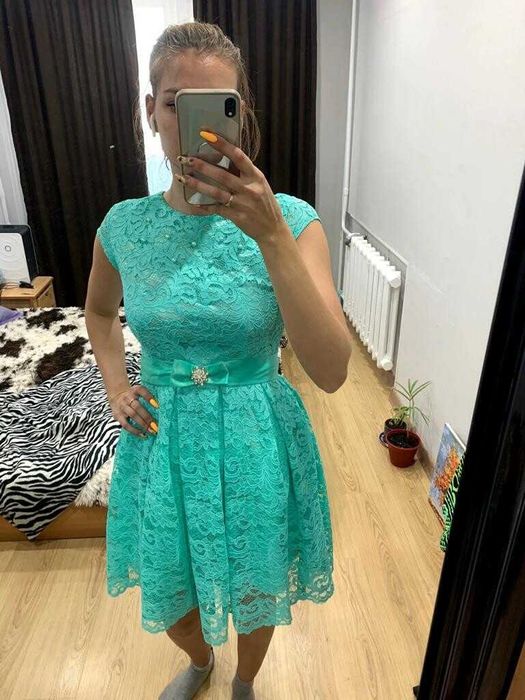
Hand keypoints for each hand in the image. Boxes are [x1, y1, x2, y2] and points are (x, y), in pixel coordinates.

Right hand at [108, 385, 158, 437]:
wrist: (116, 396)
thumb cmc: (133, 396)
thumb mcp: (139, 391)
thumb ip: (149, 396)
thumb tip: (162, 407)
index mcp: (135, 390)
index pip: (142, 391)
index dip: (149, 397)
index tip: (157, 406)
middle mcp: (128, 398)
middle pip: (137, 407)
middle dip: (147, 417)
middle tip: (156, 425)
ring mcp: (122, 407)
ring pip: (133, 415)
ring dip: (143, 424)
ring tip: (152, 431)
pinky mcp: (117, 416)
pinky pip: (125, 424)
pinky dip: (134, 431)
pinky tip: (143, 435)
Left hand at [176, 130, 287, 244]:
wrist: (273, 228)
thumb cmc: (265, 203)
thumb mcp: (259, 184)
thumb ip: (244, 172)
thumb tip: (225, 156)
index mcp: (255, 176)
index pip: (238, 155)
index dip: (221, 144)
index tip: (206, 133)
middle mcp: (249, 189)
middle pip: (222, 175)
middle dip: (202, 165)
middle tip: (185, 158)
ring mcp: (242, 204)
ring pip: (216, 192)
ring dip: (197, 184)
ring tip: (182, 178)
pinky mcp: (236, 217)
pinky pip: (216, 209)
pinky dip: (204, 205)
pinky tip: (193, 201)